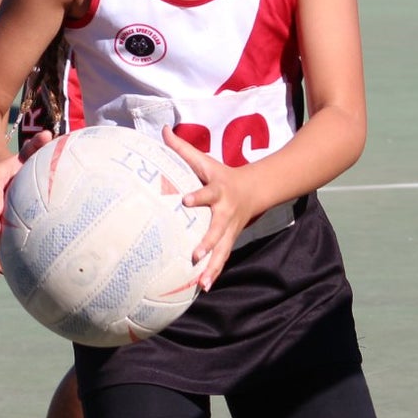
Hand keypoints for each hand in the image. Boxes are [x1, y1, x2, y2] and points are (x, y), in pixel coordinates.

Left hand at [162, 128, 258, 291]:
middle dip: (207, 242)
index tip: (185, 200)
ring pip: (222, 250)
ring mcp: (229, 230)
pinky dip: (214, 273)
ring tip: (201, 282)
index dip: (198, 197)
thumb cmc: (221, 175)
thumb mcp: (205, 161)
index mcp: (218, 191)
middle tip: (194, 254)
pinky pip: (221, 259)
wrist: (254, 190)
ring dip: (212, 266)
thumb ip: (182, 149)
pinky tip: (204, 288)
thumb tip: (163, 129)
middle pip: (217, 229)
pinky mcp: (229, 241)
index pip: (207, 193)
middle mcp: (225, 213)